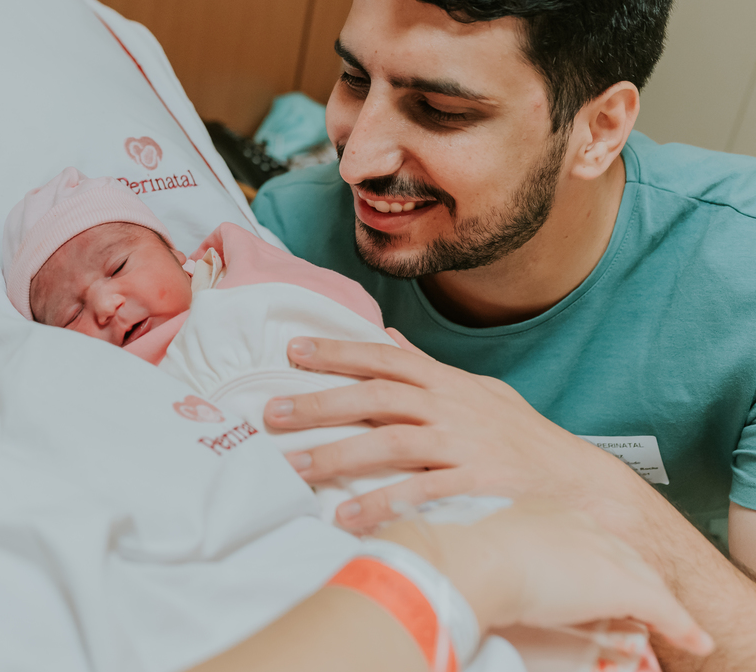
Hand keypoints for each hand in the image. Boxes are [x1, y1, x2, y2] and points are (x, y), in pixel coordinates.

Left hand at [265, 338, 644, 532]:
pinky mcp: (476, 486)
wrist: (580, 486)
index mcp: (446, 383)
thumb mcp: (478, 391)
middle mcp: (450, 408)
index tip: (293, 351)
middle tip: (272, 414)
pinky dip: (383, 504)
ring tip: (294, 469)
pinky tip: (348, 518)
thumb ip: (430, 367)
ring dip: (336, 456)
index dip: (338, 351)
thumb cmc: (521, 439)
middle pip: (375, 397)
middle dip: (319, 404)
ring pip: (389, 442)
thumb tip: (390, 335)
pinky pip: (421, 494)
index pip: (384, 357)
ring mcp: (463, 446)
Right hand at [378, 499, 713, 655]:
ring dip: (655, 594)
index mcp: (535, 504)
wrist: (460, 559)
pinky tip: (688, 637)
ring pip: (638, 572)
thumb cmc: (441, 542)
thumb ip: (434, 515)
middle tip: (641, 588)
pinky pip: (658, 606)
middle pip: (611, 544)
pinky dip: (677, 623)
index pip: (575, 525)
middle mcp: (570, 519)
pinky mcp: (614, 583)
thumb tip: (413, 517)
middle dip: (628, 565)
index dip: (587, 545)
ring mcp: (595, 548)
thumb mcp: (437, 514)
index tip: (589, 561)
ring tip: (666, 618)